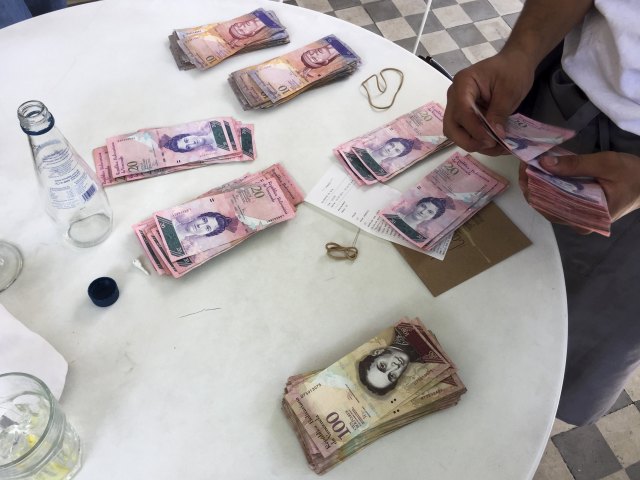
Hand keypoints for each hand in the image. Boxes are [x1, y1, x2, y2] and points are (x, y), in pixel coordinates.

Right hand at [443, 50, 535, 155]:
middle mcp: (455, 96)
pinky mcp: (465, 115)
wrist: (515, 63)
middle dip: (469, 141)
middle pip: (451, 127)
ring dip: (474, 144)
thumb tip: (494, 137)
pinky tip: (495, 144)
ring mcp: (458, 107)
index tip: (492, 140)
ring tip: (496, 148)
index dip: (474, 129)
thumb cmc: (512, 71)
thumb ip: (499, 113)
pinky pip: (466, 132)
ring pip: (456, 133)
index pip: (462, 112)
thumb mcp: (509, 91)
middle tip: (491, 146)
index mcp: (463, 83)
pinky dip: (478, 141)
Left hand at [520, 152, 639, 231]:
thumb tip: (544, 163)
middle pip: (545, 205)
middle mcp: (578, 222)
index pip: (549, 205)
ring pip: (548, 203)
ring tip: (529, 166)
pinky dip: (547, 186)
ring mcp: (578, 217)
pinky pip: (556, 200)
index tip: (524, 167)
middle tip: (523, 163)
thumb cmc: (633, 175)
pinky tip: (541, 173)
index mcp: (586, 219)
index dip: (533, 186)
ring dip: (536, 185)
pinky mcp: (578, 209)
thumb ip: (575, 165)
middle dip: (531, 184)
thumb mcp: (606, 164)